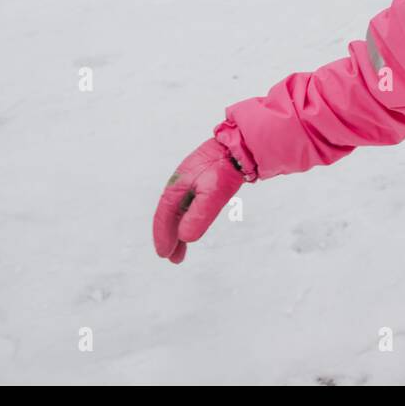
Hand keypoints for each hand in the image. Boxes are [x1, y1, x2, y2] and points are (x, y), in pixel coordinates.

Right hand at [153, 138, 246, 263]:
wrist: (242, 146)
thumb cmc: (226, 167)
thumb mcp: (213, 193)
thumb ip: (198, 215)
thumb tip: (185, 238)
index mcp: (176, 185)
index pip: (164, 216)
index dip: (162, 236)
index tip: (164, 254)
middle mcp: (180, 184)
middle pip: (170, 216)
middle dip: (170, 238)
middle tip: (173, 259)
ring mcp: (191, 183)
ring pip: (180, 212)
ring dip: (179, 231)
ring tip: (181, 253)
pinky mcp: (204, 182)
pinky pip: (189, 206)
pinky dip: (187, 220)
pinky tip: (192, 228)